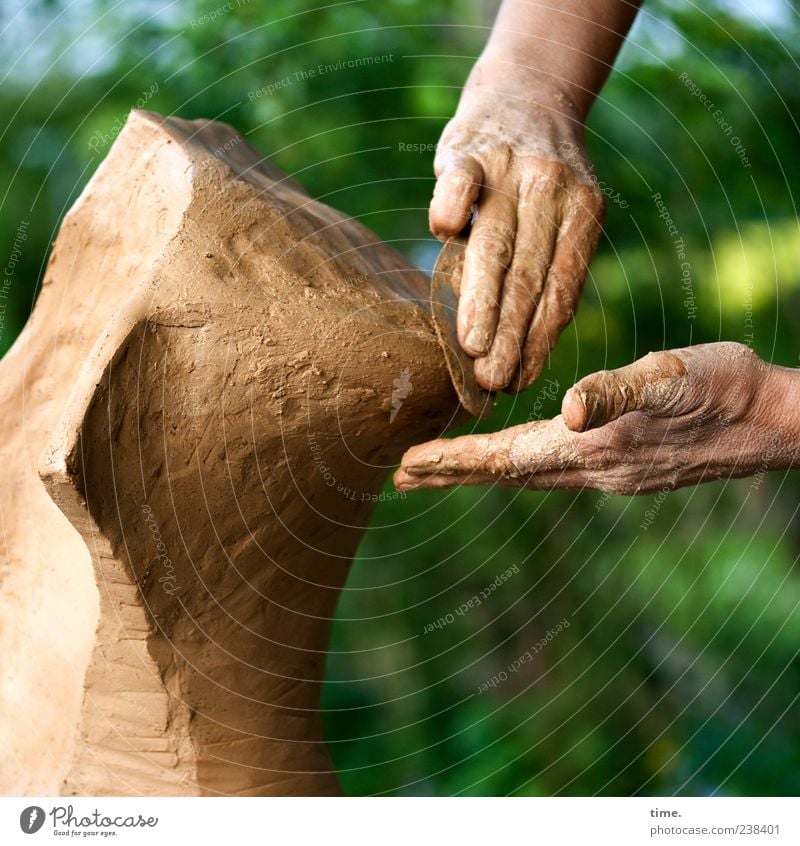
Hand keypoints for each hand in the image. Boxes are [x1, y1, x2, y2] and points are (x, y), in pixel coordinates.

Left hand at [395, 343, 799, 494]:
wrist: (774, 421)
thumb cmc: (724, 385)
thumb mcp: (672, 376)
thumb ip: (618, 392)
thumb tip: (568, 409)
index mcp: (593, 446)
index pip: (505, 458)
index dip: (454, 460)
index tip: (407, 463)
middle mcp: (594, 470)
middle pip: (505, 476)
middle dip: (452, 475)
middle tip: (402, 478)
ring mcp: (611, 476)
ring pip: (527, 478)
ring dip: (479, 474)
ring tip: (439, 471)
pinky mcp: (626, 471)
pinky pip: (553, 474)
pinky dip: (516, 469)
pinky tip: (513, 463)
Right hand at [430, 69, 605, 391]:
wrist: (529, 94)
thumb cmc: (541, 181)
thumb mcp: (566, 218)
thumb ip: (550, 270)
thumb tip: (526, 351)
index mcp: (582, 216)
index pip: (560, 290)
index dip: (540, 340)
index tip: (521, 381)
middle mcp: (552, 191)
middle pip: (528, 276)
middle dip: (510, 335)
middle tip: (494, 380)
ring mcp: (512, 167)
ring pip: (495, 242)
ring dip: (483, 299)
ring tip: (471, 348)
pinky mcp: (470, 147)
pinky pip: (461, 178)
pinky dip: (452, 203)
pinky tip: (442, 233)